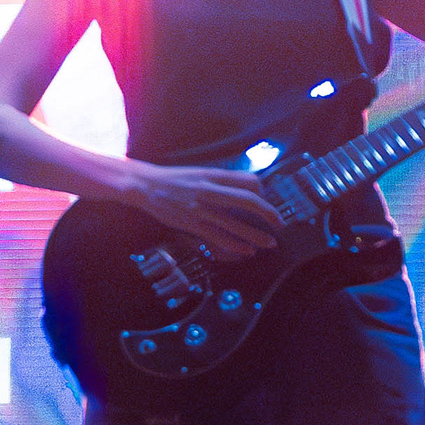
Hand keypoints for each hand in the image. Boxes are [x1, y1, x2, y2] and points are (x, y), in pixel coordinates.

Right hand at [127, 164, 282, 257]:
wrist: (146, 184)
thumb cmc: (174, 179)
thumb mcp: (200, 173)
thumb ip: (219, 181)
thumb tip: (241, 189)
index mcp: (214, 174)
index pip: (249, 180)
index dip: (262, 192)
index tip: (265, 200)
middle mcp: (210, 190)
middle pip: (249, 201)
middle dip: (269, 214)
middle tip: (279, 223)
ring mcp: (201, 208)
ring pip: (236, 224)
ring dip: (256, 236)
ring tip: (269, 243)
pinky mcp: (192, 224)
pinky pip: (219, 237)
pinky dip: (236, 246)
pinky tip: (246, 251)